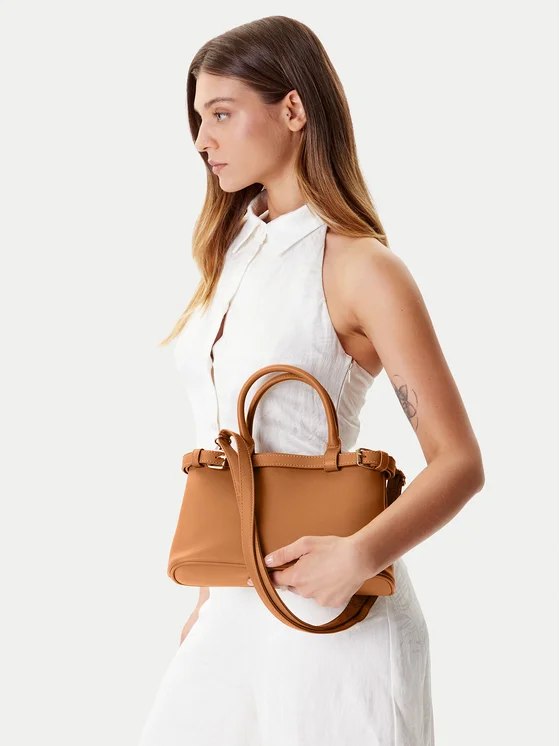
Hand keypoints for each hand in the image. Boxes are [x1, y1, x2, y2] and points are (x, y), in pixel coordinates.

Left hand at [247, 534, 370, 607]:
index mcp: (297, 577)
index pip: (274, 581)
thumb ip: (284, 554)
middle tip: (306, 562)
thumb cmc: (333, 548)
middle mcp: (305, 592)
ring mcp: (319, 599)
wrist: (360, 558)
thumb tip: (267, 561)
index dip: (264, 578)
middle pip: (292, 585)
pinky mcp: (332, 603)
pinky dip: (324, 588)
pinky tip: (333, 576)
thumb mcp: (305, 544)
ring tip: (324, 567)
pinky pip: (322, 596)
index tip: (250, 581)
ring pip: (307, 591)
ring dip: (310, 582)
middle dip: (294, 576)